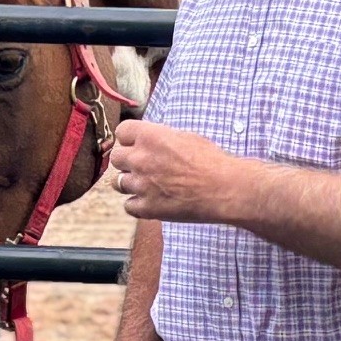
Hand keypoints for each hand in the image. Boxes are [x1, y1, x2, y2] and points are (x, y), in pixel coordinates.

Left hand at [108, 119, 251, 224]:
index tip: (136, 144)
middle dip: (127, 161)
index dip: (129, 139)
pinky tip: (152, 201)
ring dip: (130, 183)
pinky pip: (128, 206)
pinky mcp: (147, 208)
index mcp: (150, 137)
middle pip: (116, 158)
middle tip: (142, 166)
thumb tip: (152, 141)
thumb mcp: (186, 137)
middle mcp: (140, 159)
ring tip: (148, 185)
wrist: (225, 188)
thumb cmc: (212, 161)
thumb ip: (161, 138)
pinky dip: (138, 204)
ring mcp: (141, 185)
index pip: (122, 132)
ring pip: (118, 183)